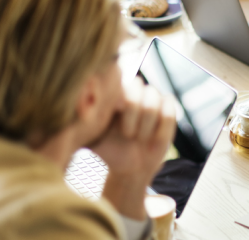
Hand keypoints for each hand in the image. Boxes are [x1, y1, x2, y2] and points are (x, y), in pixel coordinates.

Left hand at [91, 80, 176, 214]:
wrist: (129, 169)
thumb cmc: (108, 151)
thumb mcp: (90, 138)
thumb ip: (82, 122)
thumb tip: (78, 106)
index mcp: (113, 94)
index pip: (117, 80)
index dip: (117, 97)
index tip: (114, 116)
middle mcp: (134, 92)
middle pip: (137, 84)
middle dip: (132, 110)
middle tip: (127, 134)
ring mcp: (153, 101)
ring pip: (154, 97)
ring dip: (146, 122)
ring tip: (139, 139)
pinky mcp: (169, 113)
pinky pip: (170, 111)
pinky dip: (161, 129)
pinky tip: (152, 142)